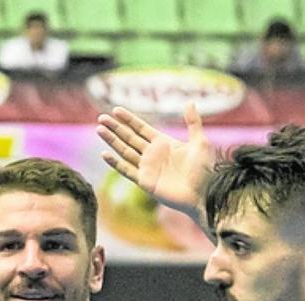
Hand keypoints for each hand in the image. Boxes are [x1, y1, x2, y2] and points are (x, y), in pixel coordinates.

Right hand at [97, 103, 214, 225]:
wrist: (203, 194)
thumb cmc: (205, 171)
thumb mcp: (200, 142)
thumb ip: (193, 122)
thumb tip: (189, 101)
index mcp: (163, 143)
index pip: (141, 128)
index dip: (128, 119)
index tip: (116, 110)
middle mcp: (152, 155)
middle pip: (129, 138)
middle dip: (115, 128)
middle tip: (101, 117)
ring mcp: (147, 168)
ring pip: (125, 151)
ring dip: (112, 141)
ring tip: (99, 129)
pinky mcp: (145, 182)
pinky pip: (127, 170)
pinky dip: (115, 163)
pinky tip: (104, 154)